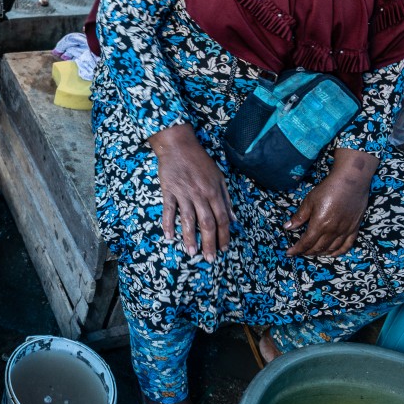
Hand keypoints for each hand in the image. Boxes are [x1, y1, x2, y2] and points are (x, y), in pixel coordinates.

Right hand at [150, 125, 231, 260]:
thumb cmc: (200, 161)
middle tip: (209, 258)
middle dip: (209, 243)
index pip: (222, 218)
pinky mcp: (169, 191)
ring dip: (190, 238)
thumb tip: (235, 218)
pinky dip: (168, 224)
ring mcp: (183, 193)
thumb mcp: (219, 177)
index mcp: (214, 192)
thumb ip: (227, 198)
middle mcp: (200, 194)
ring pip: (188, 220)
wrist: (178, 145)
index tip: (224, 249)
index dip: (224, 235)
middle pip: (207, 223)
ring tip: (191, 253)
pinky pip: (169, 210)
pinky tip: (169, 237)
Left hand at [285, 150, 375, 258]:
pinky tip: (331, 253)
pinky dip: (338, 252)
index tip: (289, 253)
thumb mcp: (309, 201)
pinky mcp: (354, 228)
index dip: (297, 249)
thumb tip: (287, 227)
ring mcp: (345, 231)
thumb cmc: (328, 189)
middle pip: (318, 248)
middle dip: (307, 252)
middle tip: (300, 252)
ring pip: (331, 249)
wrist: (351, 181)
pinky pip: (346, 245)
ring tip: (313, 253)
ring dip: (320, 253)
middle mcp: (333, 231)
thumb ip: (299, 217)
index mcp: (320, 224)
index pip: (306, 243)